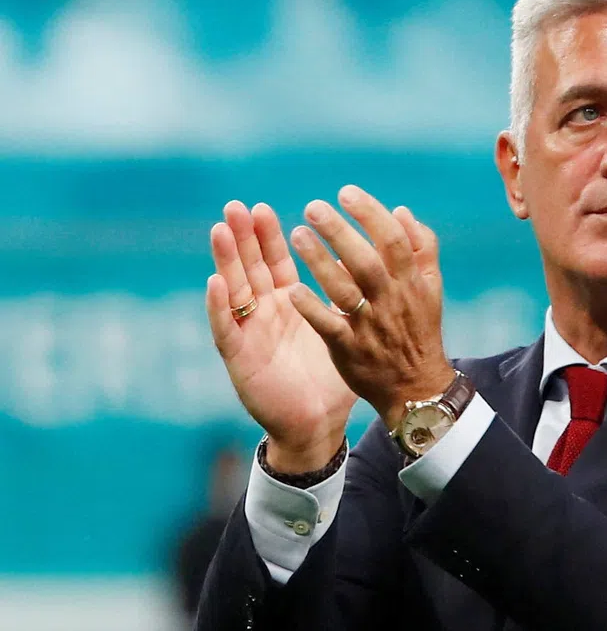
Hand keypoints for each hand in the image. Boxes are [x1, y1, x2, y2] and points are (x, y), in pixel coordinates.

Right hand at [206, 202, 356, 471]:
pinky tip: (216, 282)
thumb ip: (351, 295)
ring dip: (226, 260)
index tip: (265, 208)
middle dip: (243, 237)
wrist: (317, 424)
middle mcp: (266, 314)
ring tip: (221, 230)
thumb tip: (367, 260)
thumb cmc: (332, 378)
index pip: (277, 262)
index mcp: (290, 305)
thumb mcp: (345, 328)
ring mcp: (250, 334)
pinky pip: (227, 328)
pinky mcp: (240, 358)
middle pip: (251, 268)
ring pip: (233, 290)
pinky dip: (219, 305)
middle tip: (236, 206)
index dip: (270, 237)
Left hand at [287, 185, 454, 429]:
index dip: (370, 213)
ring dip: (319, 262)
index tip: (345, 193)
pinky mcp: (350, 350)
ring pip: (344, 290)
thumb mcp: (431, 287)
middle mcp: (392, 301)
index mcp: (412, 282)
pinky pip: (329, 326)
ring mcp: (370, 326)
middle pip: (366, 260)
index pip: (394, 240)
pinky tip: (292, 289)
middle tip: (313, 207)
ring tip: (297, 235)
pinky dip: (312, 308)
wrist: (416, 386)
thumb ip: (422, 247)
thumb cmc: (419, 329)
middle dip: (339, 231)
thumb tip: (401, 211)